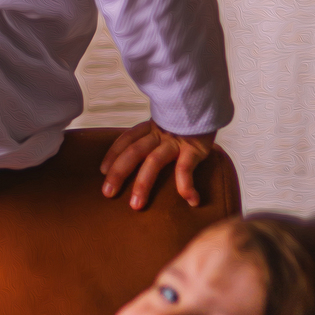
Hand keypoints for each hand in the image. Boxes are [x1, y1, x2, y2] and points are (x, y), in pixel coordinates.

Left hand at [99, 121, 214, 211]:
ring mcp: (176, 140)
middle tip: (108, 193)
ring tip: (136, 205)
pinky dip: (186, 184)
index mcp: (151, 128)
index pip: (127, 139)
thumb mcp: (166, 127)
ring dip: (143, 184)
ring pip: (154, 161)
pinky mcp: (194, 147)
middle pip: (134, 151)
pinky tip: (189, 199)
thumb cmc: (188, 125)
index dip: (113, 153)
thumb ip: (153, 139)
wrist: (211, 109)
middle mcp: (160, 133)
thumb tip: (137, 161)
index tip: (102, 170)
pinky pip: (186, 167)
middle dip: (119, 172)